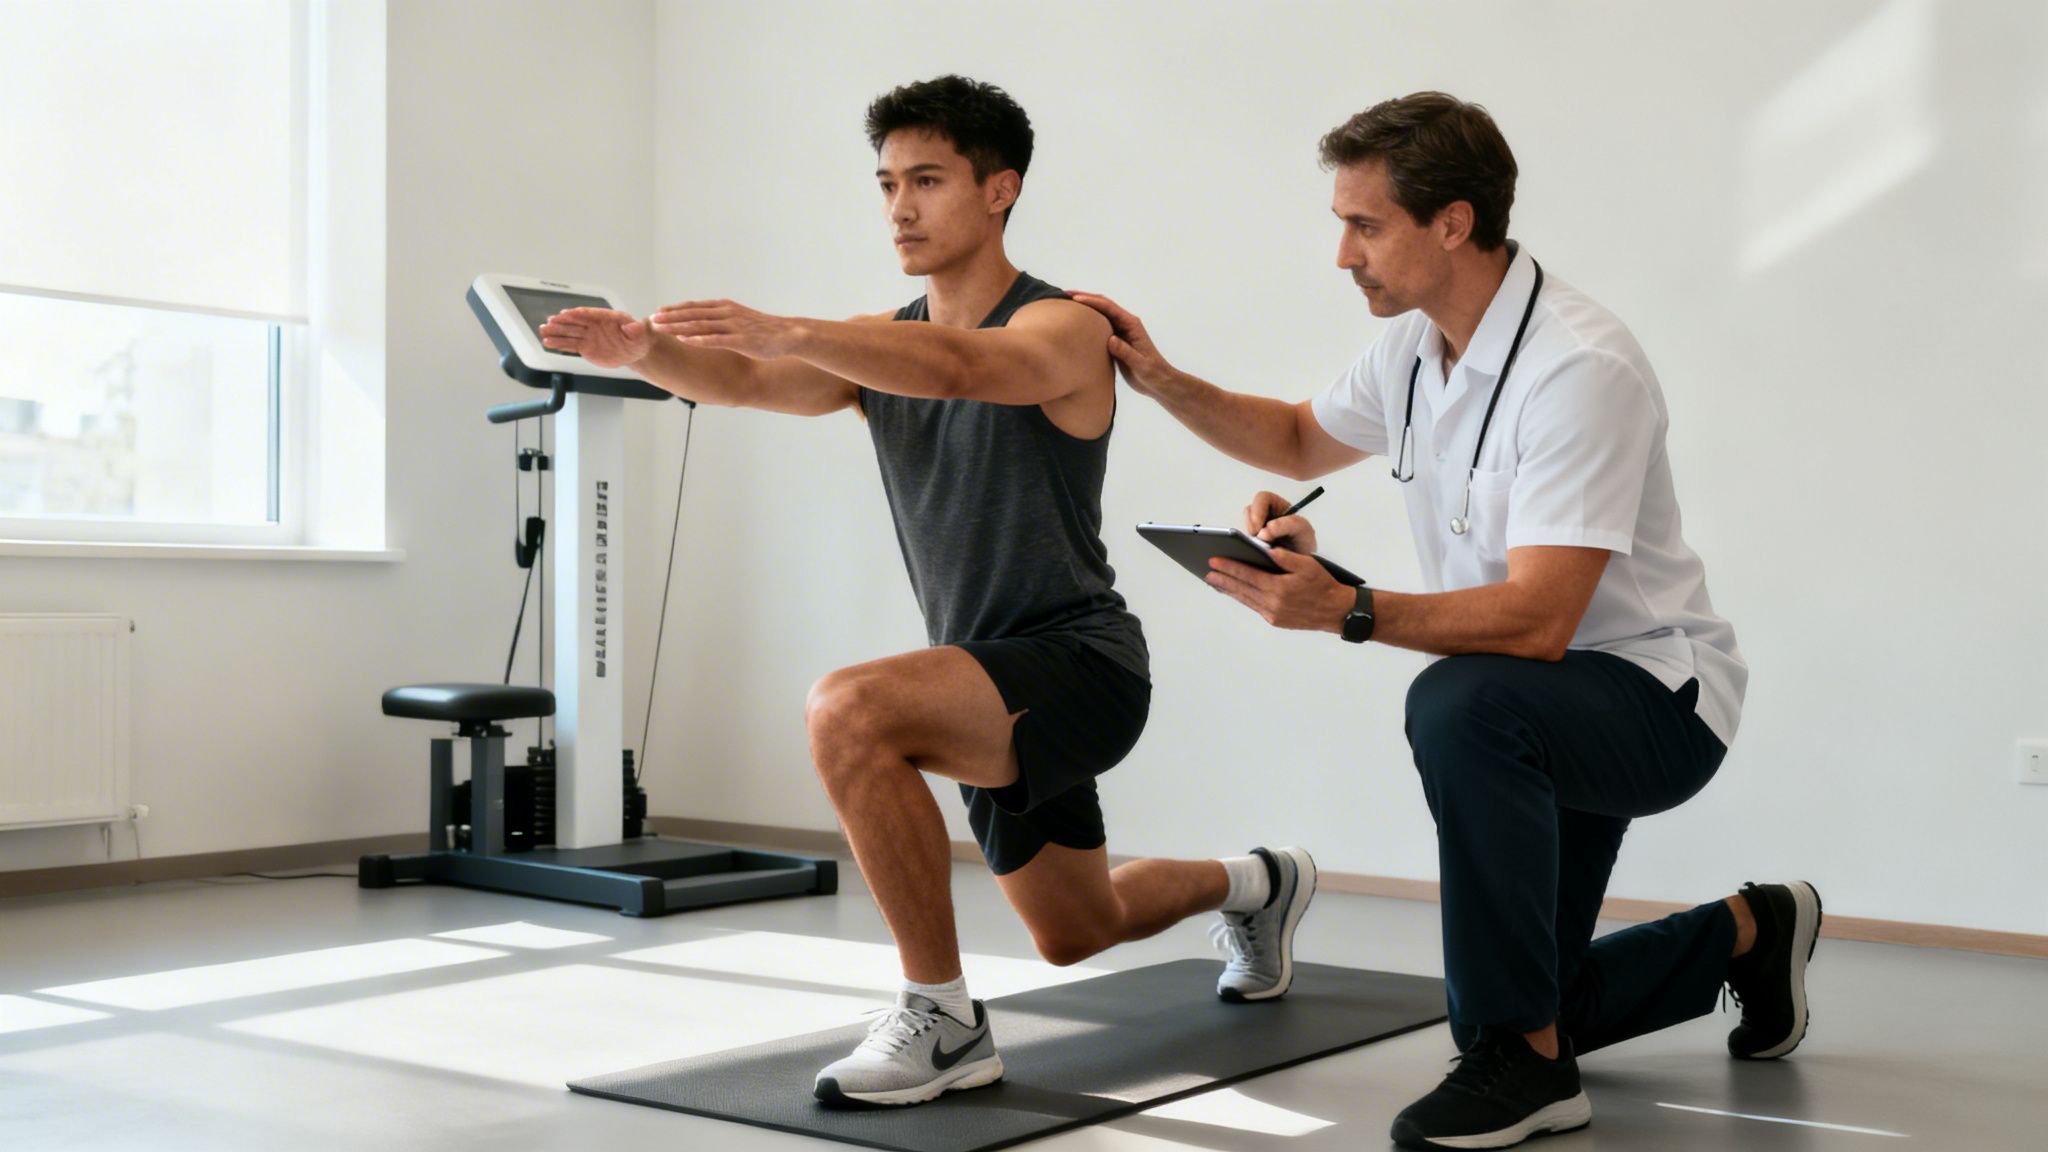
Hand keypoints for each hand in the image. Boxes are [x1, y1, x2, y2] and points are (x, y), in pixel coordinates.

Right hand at [538, 308, 652, 368]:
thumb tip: (637, 324)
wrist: (635, 350)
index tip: (566, 314)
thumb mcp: (642, 333)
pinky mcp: (586, 347)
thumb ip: (638, 329)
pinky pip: (571, 346)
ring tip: (543, 332)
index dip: (578, 314)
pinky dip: (560, 345)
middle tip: (549, 322)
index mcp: (606, 318)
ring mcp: (589, 336)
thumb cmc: (639, 338)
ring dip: (557, 333)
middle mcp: (594, 325)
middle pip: (576, 322)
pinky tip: (548, 343)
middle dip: (562, 322)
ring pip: (570, 334)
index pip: (590, 314)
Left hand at [649, 298, 797, 359]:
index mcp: (726, 307)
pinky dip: (698, 339)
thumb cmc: (764, 330)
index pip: (695, 307)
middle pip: (693, 314)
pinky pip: (715, 339)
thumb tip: (708, 323)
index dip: (676, 309)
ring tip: (661, 328)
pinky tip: (684, 340)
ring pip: (700, 325)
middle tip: (652, 319)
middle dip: (670, 317)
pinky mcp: (740, 340)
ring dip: (678, 326)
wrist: (788, 335)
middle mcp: (726, 313)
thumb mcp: (740, 319)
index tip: (659, 311)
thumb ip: (723, 319)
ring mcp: (733, 326)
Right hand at [1067, 291, 1178, 396]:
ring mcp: (1121, 331)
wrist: (1159, 382)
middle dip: (1085, 297)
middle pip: (1103, 305)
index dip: (1091, 301)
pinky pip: (1099, 327)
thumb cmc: (1152, 373)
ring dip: (1084, 308)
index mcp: (1131, 325)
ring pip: (1100, 315)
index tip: (1074, 299)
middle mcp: (1126, 324)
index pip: (1109, 308)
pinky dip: (1087, 322)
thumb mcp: (1140, 364)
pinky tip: (1075, 324)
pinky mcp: (1116, 341)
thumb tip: (1110, 340)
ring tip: (1065, 305)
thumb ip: (1126, 352)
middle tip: (1064, 294)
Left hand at [1207, 545, 1352, 632]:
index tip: (1214, 560)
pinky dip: (1242, 597)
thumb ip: (1285, 557)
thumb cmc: (1323, 585)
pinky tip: (1235, 591)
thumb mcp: (1308, 565)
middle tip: (1207, 570)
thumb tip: (1266, 549)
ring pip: (1245, 599)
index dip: (1229, 567)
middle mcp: (1273, 603)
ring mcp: (1272, 614)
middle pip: (1241, 588)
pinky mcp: (1274, 620)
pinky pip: (1253, 606)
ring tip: (1215, 580)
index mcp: (1279, 587)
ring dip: (1229, 589)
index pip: (1247, 575)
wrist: (1336, 611)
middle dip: (1223, 578)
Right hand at [1245, 490, 1318, 553]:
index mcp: (1279, 507)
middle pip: (1250, 511)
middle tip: (1256, 539)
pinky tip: (1253, 552)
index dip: (1257, 510)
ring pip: (1244, 525)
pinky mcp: (1252, 541)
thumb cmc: (1305, 545)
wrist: (1302, 565)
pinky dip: (1245, 544)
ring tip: (1257, 547)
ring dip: (1248, 536)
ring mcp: (1258, 528)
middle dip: (1251, 525)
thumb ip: (1289, 525)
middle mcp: (1266, 515)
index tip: (1258, 528)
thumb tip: (1266, 530)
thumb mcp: (1303, 531)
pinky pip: (1242, 539)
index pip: (1263, 498)